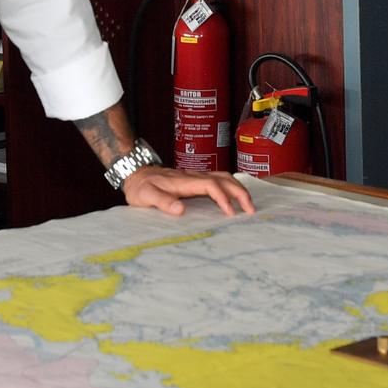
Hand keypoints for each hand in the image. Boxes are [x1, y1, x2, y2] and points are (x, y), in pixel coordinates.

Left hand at [121, 166, 255, 215]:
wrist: (136, 174)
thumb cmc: (141, 187)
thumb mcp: (146, 196)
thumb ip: (162, 202)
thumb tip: (181, 210)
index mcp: (184, 181)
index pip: (210, 185)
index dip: (223, 198)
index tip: (230, 213)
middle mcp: (194, 176)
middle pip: (224, 178)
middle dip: (240, 192)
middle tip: (251, 210)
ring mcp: (196, 176)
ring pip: (224, 177)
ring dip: (238, 189)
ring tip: (249, 205)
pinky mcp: (196, 180)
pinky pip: (219, 180)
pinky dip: (231, 188)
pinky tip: (235, 198)